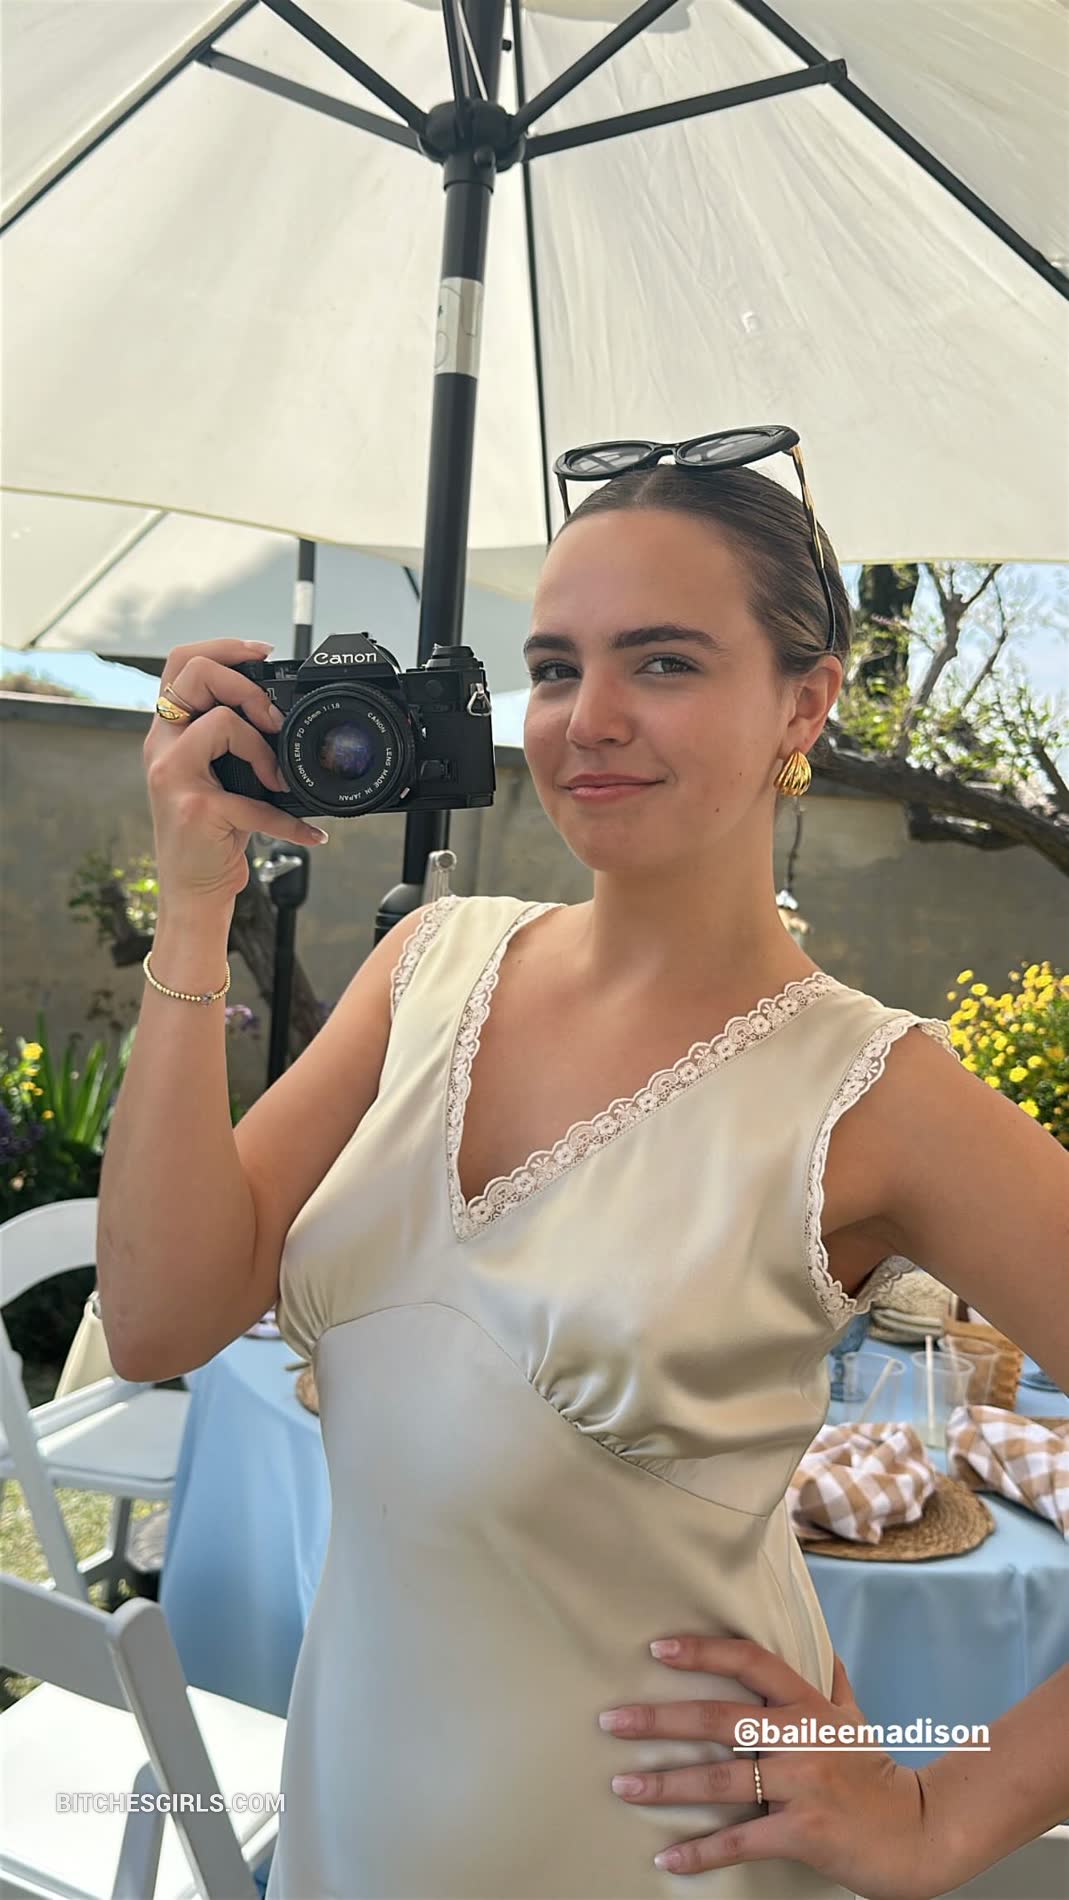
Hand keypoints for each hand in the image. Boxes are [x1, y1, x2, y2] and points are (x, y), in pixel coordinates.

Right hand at [143, 638, 328, 907]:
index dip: (222, 648)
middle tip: (272, 721)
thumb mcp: (212, 775)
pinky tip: (309, 834)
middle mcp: (162, 748)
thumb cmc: (209, 832)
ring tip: (276, 780)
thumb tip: (277, 713)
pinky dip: (291, 823)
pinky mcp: (198, 810)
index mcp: (167, 733)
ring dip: (263, 749)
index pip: (180, 664)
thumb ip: (229, 741)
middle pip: (196, 675)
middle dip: (246, 688)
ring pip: (223, 722)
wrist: (193, 889)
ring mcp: (175, 777)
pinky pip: (257, 802)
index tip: (262, 654)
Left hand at [598, 1636, 968, 1897]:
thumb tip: (820, 1644)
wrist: (921, 1834)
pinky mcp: (804, 1833)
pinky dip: (700, 1852)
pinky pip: (741, 1841)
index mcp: (810, 1704)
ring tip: (622, 1785)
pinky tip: (666, 1857)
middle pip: (720, 1720)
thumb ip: (831, 1681)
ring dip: (665, 1785)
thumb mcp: (855, 1718)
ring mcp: (803, 1785)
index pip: (751, 1663)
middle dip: (660, 1720)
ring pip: (722, 1781)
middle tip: (611, 1720)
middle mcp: (803, 1737)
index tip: (657, 1648)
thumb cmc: (877, 1773)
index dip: (704, 1652)